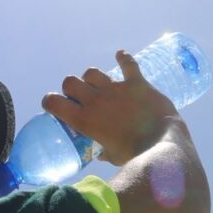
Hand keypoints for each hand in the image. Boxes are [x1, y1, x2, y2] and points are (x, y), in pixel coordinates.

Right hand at [42, 50, 179, 165]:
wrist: (161, 146)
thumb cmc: (134, 156)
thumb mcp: (112, 157)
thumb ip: (103, 152)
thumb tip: (101, 154)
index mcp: (84, 120)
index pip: (55, 102)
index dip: (50, 101)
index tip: (54, 104)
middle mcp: (96, 100)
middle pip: (71, 82)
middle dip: (72, 88)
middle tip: (80, 97)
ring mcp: (116, 89)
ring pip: (92, 72)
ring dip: (92, 78)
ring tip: (98, 85)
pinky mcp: (136, 83)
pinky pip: (128, 64)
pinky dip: (123, 58)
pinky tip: (121, 56)